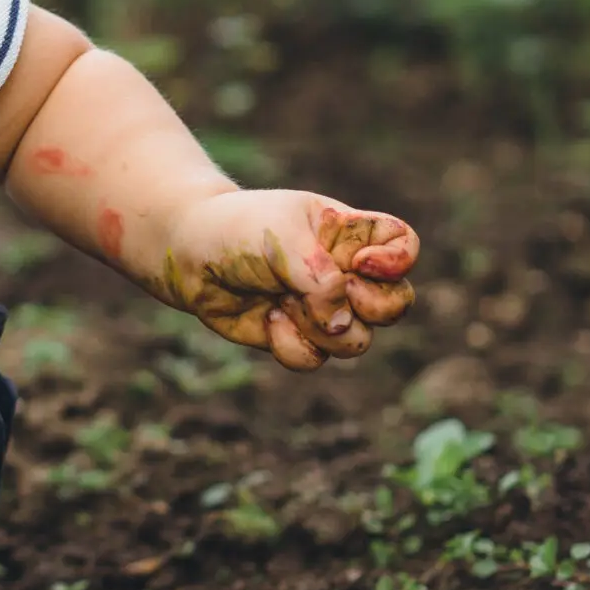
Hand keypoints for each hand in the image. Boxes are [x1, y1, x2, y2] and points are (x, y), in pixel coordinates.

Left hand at [158, 190, 418, 371]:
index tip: (359, 263)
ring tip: (283, 300)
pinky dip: (291, 344)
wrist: (185, 255)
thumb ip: (322, 278)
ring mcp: (322, 310)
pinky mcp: (295, 337)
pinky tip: (268, 318)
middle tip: (334, 292)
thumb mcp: (282, 236)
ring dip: (320, 327)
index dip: (396, 262)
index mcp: (349, 234)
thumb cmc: (236, 229)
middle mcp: (343, 273)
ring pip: (356, 341)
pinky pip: (315, 359)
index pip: (403, 247)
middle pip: (396, 304)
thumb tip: (342, 326)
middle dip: (372, 308)